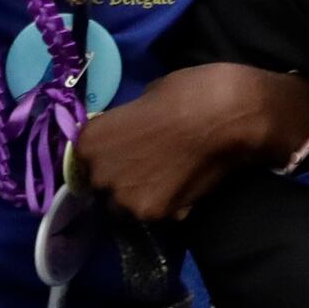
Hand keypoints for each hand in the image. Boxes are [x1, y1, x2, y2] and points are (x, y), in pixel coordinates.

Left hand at [68, 64, 308, 224]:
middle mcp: (99, 173)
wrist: (226, 116)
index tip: (119, 154)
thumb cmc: (187, 93)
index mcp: (90, 140)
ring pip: (125, 204)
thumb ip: (128, 124)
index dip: (103, 156)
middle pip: (102, 184)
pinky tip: (183, 187)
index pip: (82, 159)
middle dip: (120, 176)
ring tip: (168, 177)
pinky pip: (154, 213)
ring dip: (140, 194)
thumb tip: (131, 135)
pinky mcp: (154, 214)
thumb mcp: (143, 99)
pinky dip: (166, 204)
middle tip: (148, 164)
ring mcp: (125, 198)